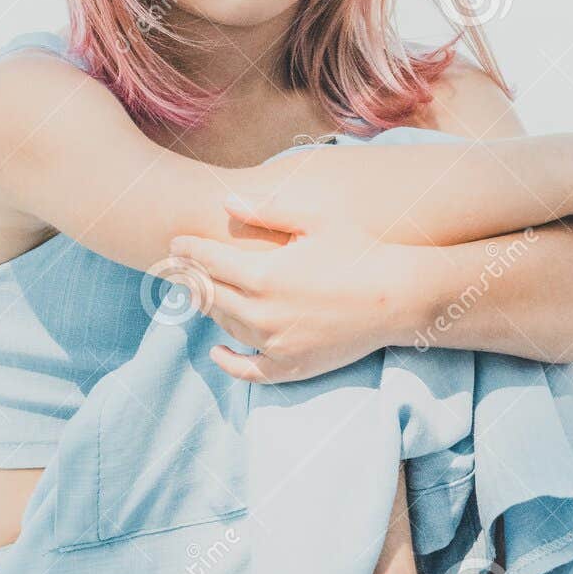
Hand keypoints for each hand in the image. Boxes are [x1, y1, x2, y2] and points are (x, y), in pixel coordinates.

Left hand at [167, 197, 417, 383]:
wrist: (398, 297)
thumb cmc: (359, 249)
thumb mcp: (315, 219)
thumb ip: (267, 210)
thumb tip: (225, 202)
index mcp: (264, 274)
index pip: (209, 261)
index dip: (187, 250)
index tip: (174, 243)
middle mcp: (263, 312)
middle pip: (210, 294)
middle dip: (189, 277)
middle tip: (176, 266)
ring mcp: (276, 343)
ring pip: (226, 325)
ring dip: (207, 308)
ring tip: (198, 292)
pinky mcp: (292, 365)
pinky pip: (250, 371)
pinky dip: (230, 362)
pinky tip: (218, 351)